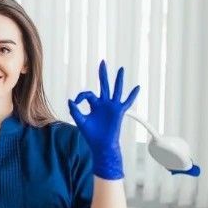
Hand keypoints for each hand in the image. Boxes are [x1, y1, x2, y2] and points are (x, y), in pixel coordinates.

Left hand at [68, 60, 139, 179]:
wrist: (101, 145)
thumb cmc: (91, 134)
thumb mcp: (80, 121)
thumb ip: (74, 111)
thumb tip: (70, 100)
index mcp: (94, 104)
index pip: (87, 94)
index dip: (80, 96)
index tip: (75, 102)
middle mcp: (103, 103)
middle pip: (103, 85)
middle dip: (102, 74)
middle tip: (102, 62)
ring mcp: (112, 107)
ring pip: (116, 90)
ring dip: (118, 80)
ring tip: (121, 69)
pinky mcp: (119, 112)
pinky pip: (127, 102)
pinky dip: (133, 95)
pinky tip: (137, 87)